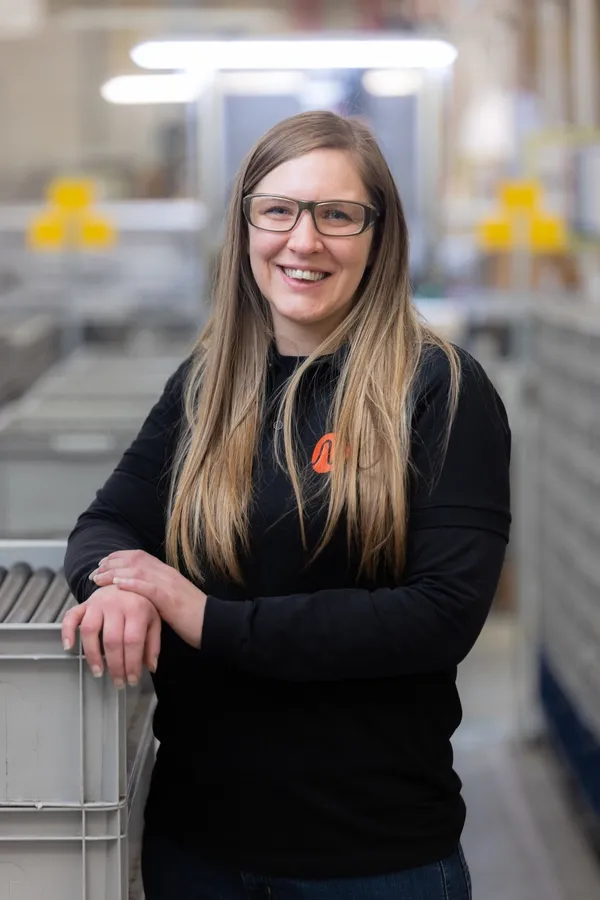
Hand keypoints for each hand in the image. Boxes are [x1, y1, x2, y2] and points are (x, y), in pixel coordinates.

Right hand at [61, 585, 160, 687]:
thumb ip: (153, 643)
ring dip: (92, 655)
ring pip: (90, 630)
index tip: (131, 681)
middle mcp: (116, 604)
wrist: (125, 579)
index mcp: (137, 609)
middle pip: (112, 640)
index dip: (132, 664)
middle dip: (115, 666)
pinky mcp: (84, 604)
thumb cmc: (141, 603)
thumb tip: (151, 668)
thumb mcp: (154, 619)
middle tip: (117, 682)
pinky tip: (68, 648)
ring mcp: (97, 603)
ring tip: (98, 672)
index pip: (133, 641)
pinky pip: (71, 617)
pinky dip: (67, 632)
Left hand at [89, 549, 206, 648]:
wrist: (213, 624)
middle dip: (112, 563)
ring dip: (115, 572)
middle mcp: (167, 574)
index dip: (120, 557)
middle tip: (96, 570)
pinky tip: (117, 584)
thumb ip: (158, 593)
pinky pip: (148, 587)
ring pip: (138, 571)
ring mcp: (169, 585)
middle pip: (135, 560)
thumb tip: (141, 595)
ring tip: (99, 578)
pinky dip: (131, 584)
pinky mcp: (170, 599)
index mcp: (167, 573)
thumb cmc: (193, 616)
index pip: (140, 557)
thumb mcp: (173, 599)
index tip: (105, 562)